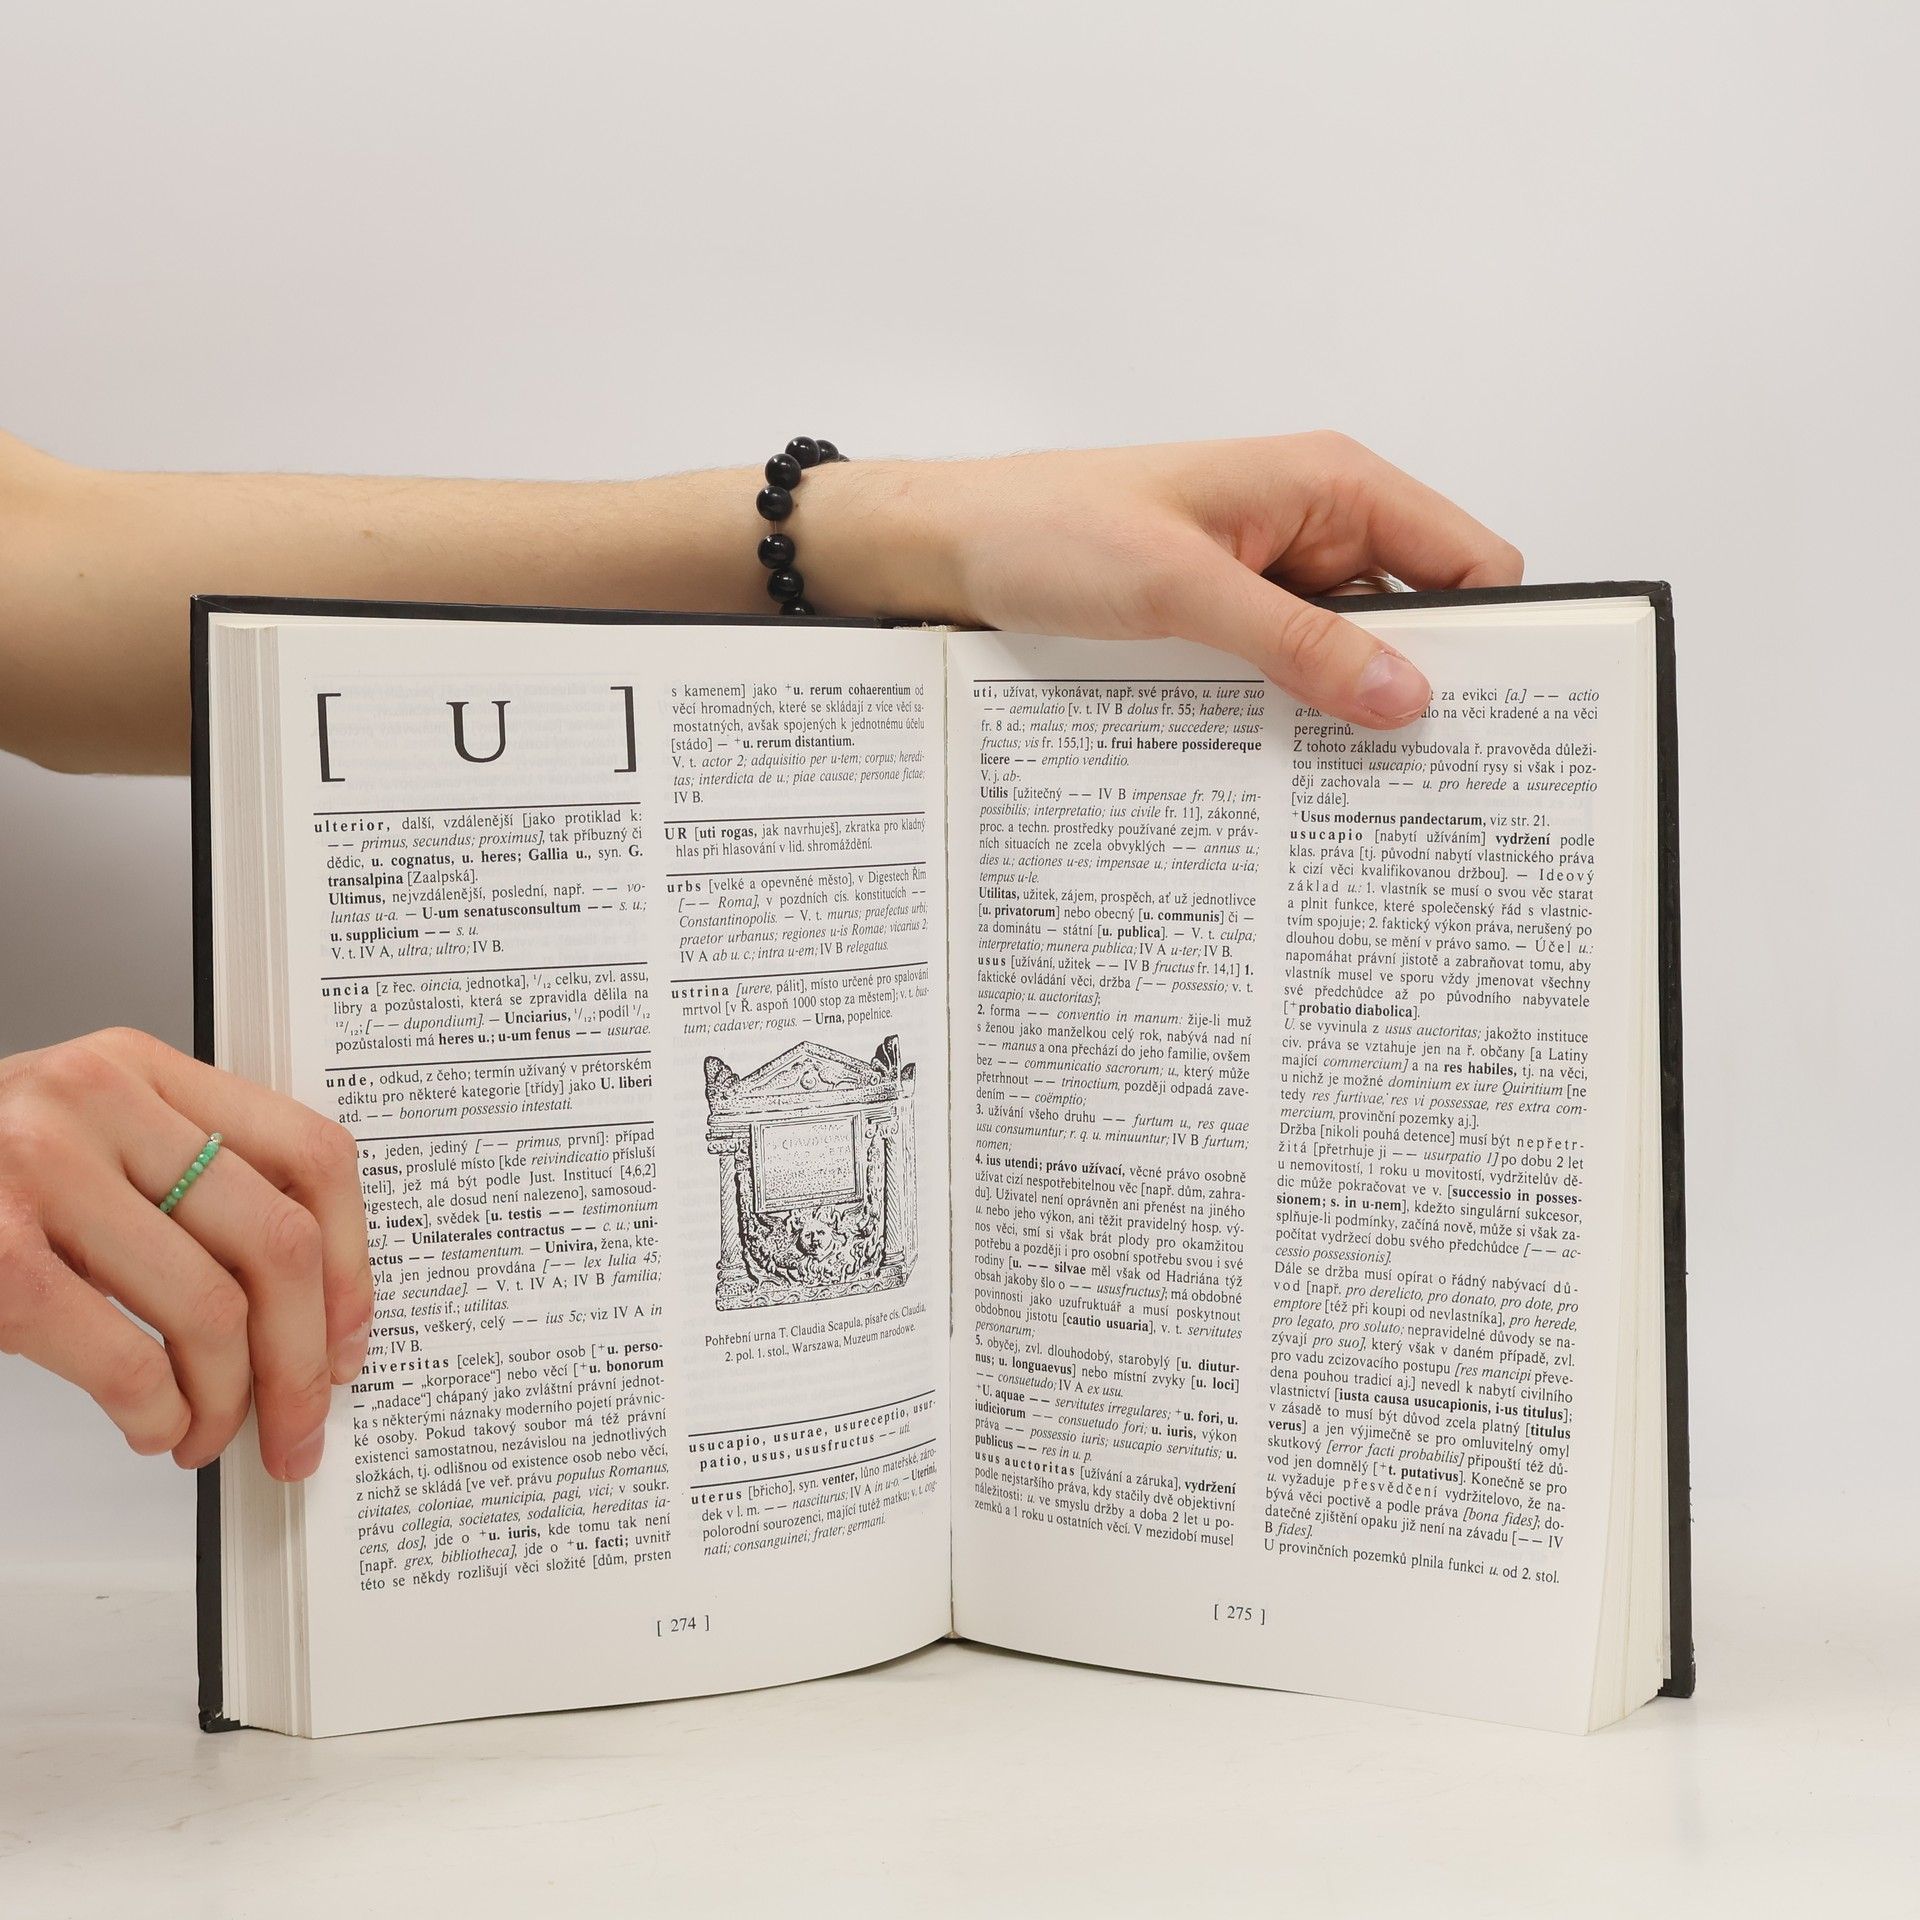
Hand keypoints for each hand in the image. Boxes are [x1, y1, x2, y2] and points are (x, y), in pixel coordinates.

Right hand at [0, 1028, 370, 1479]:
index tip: (352, 1336)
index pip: (310, 1154)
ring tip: (211, 1432)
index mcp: (140, 1068)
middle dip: (305, 1358)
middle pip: (278, 1241)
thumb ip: (183, 1180)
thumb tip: (308, 1303)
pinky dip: (159, 1416)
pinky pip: (129, 1359)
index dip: (354, 1261)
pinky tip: (153, 1427)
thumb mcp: (84, 1140)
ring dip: (229, 1401)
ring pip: (214, 1309)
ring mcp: (38, 1173)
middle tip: (303, 1422)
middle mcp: (97, 1103)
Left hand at [812, 433, 1522, 727]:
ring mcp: (1271, 579)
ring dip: (1350, 714)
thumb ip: (1297, 642)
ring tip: (1350, 794)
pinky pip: (1291, 675)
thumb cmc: (1049, 528)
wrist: (950, 548)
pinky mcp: (1228, 622)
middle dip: (1423, 691)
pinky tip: (1285, 772)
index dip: (1495, 640)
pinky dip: (1295, 716)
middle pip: (1420, 620)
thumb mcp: (1180, 588)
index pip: (1469, 563)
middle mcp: (1315, 528)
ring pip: (1353, 658)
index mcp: (1331, 486)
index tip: (1491, 726)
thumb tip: (1406, 697)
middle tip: (1424, 784)